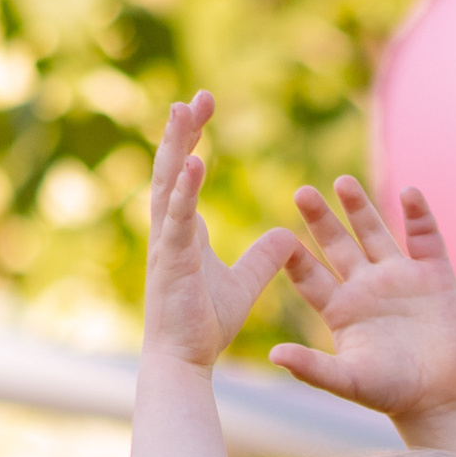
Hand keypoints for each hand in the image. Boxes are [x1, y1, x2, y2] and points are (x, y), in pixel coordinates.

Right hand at [143, 94, 297, 373]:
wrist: (184, 360)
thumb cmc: (205, 324)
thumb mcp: (246, 283)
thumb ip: (264, 257)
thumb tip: (288, 236)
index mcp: (183, 230)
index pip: (184, 174)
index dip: (192, 140)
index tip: (203, 107)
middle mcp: (169, 230)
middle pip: (172, 167)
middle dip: (182, 130)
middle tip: (195, 96)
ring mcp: (166, 243)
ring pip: (168, 183)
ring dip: (176, 145)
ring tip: (184, 110)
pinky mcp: (170, 260)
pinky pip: (177, 217)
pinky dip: (185, 189)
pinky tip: (193, 161)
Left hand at [272, 174, 455, 435]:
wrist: (441, 398)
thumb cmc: (392, 393)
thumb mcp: (349, 381)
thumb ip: (313, 368)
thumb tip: (274, 356)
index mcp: (341, 309)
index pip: (310, 277)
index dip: (295, 258)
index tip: (277, 240)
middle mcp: (366, 287)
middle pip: (337, 244)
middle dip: (321, 220)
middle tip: (301, 193)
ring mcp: (400, 277)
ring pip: (375, 233)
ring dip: (360, 207)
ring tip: (342, 182)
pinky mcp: (434, 276)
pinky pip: (425, 238)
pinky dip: (419, 215)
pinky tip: (410, 193)